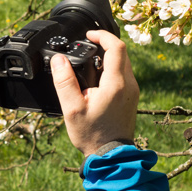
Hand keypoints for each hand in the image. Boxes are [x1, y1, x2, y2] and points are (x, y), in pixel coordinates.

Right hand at [50, 30, 138, 155]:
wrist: (110, 155)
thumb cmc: (92, 134)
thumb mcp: (72, 108)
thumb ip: (64, 81)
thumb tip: (58, 60)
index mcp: (116, 84)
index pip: (116, 47)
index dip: (102, 36)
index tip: (88, 35)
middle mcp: (129, 85)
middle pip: (122, 52)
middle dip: (105, 45)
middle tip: (87, 46)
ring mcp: (133, 92)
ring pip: (124, 63)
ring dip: (109, 57)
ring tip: (89, 62)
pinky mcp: (132, 98)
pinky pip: (124, 75)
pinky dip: (112, 69)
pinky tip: (97, 80)